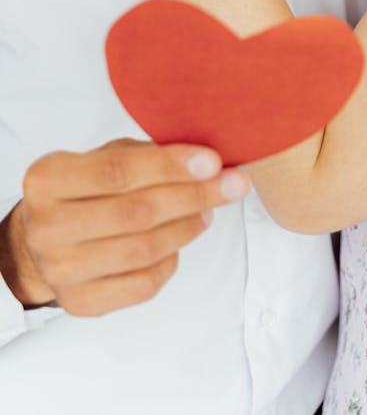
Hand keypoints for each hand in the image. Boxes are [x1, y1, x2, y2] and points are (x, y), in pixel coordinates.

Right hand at [0, 138, 249, 315]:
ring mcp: (59, 270)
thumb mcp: (106, 155)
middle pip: (134, 213)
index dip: (169, 166)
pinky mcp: (79, 302)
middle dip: (192, 196)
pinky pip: (142, 284)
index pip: (116, 171)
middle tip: (232, 185)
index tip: (212, 161)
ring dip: (187, 227)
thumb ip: (147, 155)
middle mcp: (46, 227)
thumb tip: (207, 163)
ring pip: (142, 250)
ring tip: (208, 210)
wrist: (47, 238)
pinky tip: (180, 240)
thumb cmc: (86, 188)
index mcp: (47, 179)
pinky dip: (170, 260)